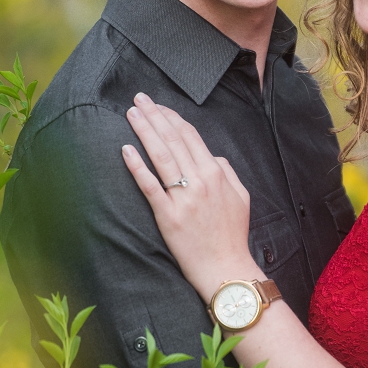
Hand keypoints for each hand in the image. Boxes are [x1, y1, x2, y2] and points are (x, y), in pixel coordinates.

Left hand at [121, 95, 255, 298]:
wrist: (225, 268)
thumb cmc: (232, 234)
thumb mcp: (241, 197)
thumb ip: (227, 171)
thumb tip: (211, 156)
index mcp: (216, 173)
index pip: (190, 136)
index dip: (172, 117)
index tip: (158, 106)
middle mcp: (199, 181)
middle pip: (172, 140)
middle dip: (154, 115)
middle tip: (138, 99)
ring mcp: (183, 198)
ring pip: (160, 156)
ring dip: (144, 131)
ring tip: (131, 114)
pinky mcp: (168, 215)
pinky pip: (150, 186)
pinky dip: (137, 166)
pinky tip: (126, 150)